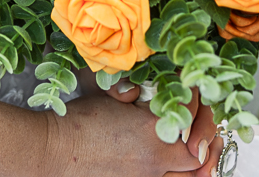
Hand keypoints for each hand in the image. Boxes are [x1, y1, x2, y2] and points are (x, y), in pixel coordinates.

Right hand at [43, 90, 216, 175]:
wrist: (50, 152)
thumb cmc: (77, 123)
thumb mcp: (112, 97)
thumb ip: (139, 93)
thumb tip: (150, 89)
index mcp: (155, 128)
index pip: (193, 112)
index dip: (197, 101)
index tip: (192, 96)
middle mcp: (155, 158)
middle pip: (199, 154)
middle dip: (207, 141)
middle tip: (208, 135)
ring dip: (198, 167)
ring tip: (202, 157)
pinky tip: (176, 171)